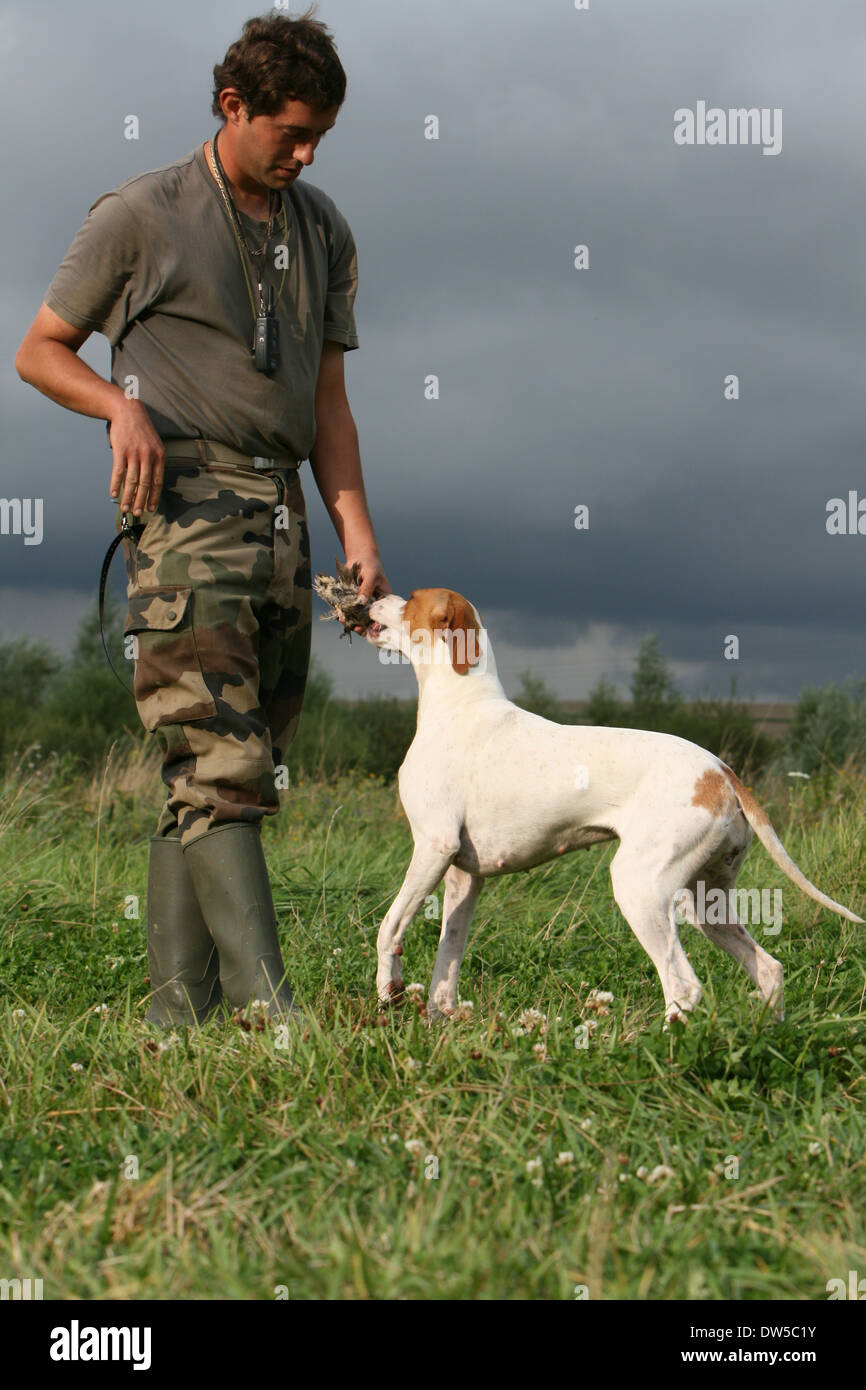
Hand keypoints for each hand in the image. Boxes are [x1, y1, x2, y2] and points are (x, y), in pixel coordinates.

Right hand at [108, 397, 165, 515]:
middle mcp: (148, 455)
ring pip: (132, 481)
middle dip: (141, 501)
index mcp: (159, 455)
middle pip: (145, 484)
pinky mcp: (121, 450)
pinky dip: (116, 485)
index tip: (151, 508)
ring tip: (126, 508)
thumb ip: (154, 461)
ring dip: (128, 497)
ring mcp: (134, 453)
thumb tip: (152, 481)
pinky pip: (118, 472)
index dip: (154, 496)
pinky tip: (114, 495)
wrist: (127, 410)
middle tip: (138, 513)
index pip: (158, 481)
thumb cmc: (141, 430)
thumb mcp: (154, 444)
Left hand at [346, 548, 389, 632]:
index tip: (371, 630)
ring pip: (357, 617)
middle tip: (355, 628)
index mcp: (383, 601)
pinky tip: (338, 614)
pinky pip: (347, 610)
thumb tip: (361, 602)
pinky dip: (343, 613)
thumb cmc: (371, 565)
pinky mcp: (352, 601)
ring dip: (350, 621)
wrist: (360, 558)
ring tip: (343, 620)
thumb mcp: (371, 576)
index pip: (382, 616)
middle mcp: (373, 605)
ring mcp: (362, 604)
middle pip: (369, 620)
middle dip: (362, 626)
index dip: (377, 625)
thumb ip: (366, 588)